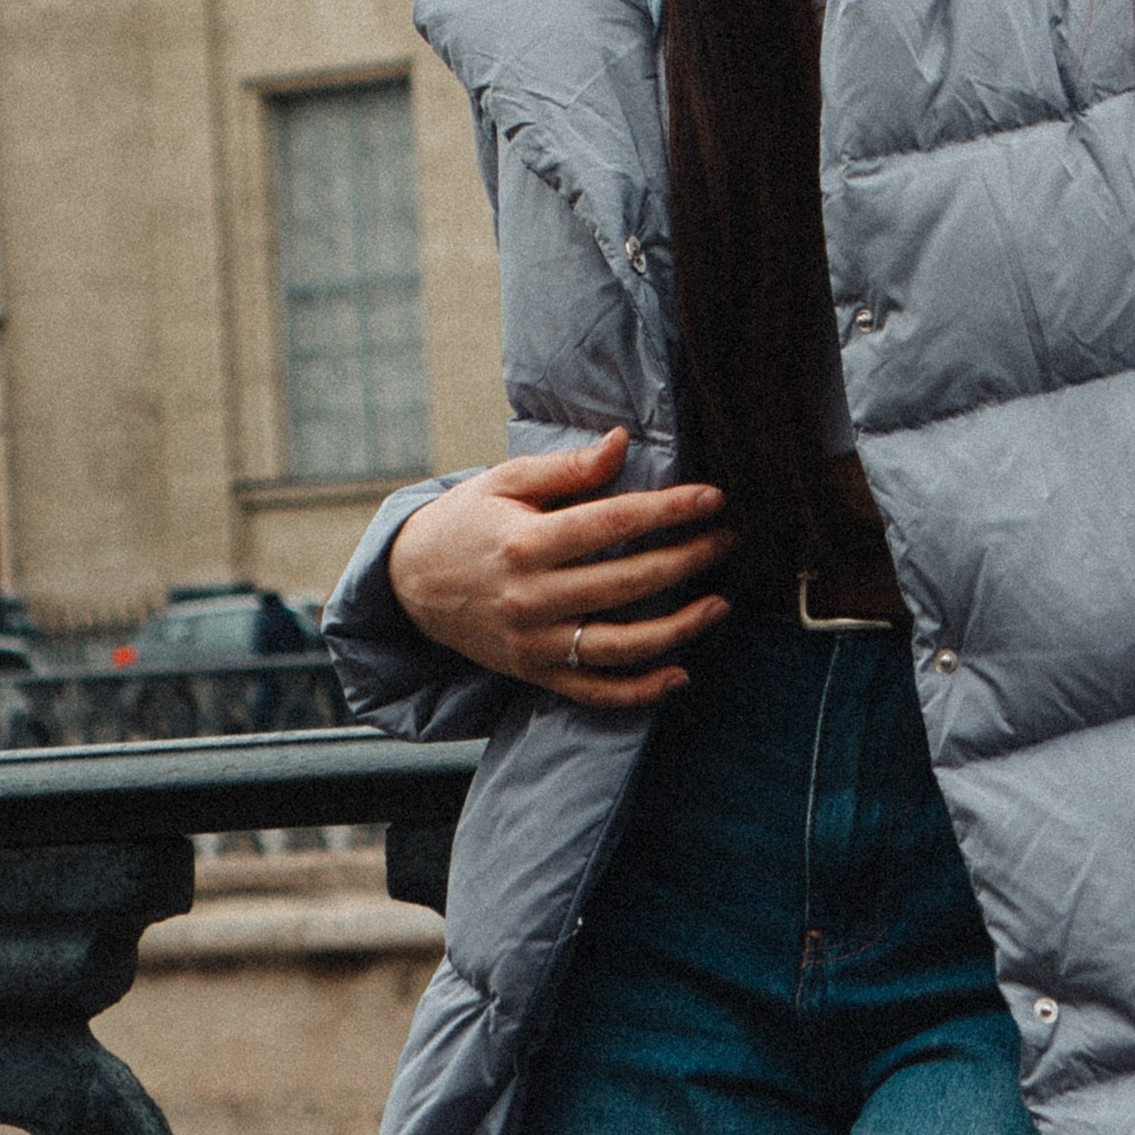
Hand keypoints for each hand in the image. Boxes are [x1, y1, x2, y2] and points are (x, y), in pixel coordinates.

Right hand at [387, 431, 731, 713]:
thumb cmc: (465, 522)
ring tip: (719, 605)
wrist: (408, 584)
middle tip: (727, 541)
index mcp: (525, 542)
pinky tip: (679, 674)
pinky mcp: (534, 672)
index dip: (668, 510)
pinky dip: (639, 692)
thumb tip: (621, 442)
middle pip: (625, 583)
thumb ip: (566, 468)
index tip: (712, 498)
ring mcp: (533, 642)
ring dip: (677, 629)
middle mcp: (530, 597)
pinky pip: (594, 691)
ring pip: (618, 646)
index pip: (612, 523)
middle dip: (686, 561)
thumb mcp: (504, 482)